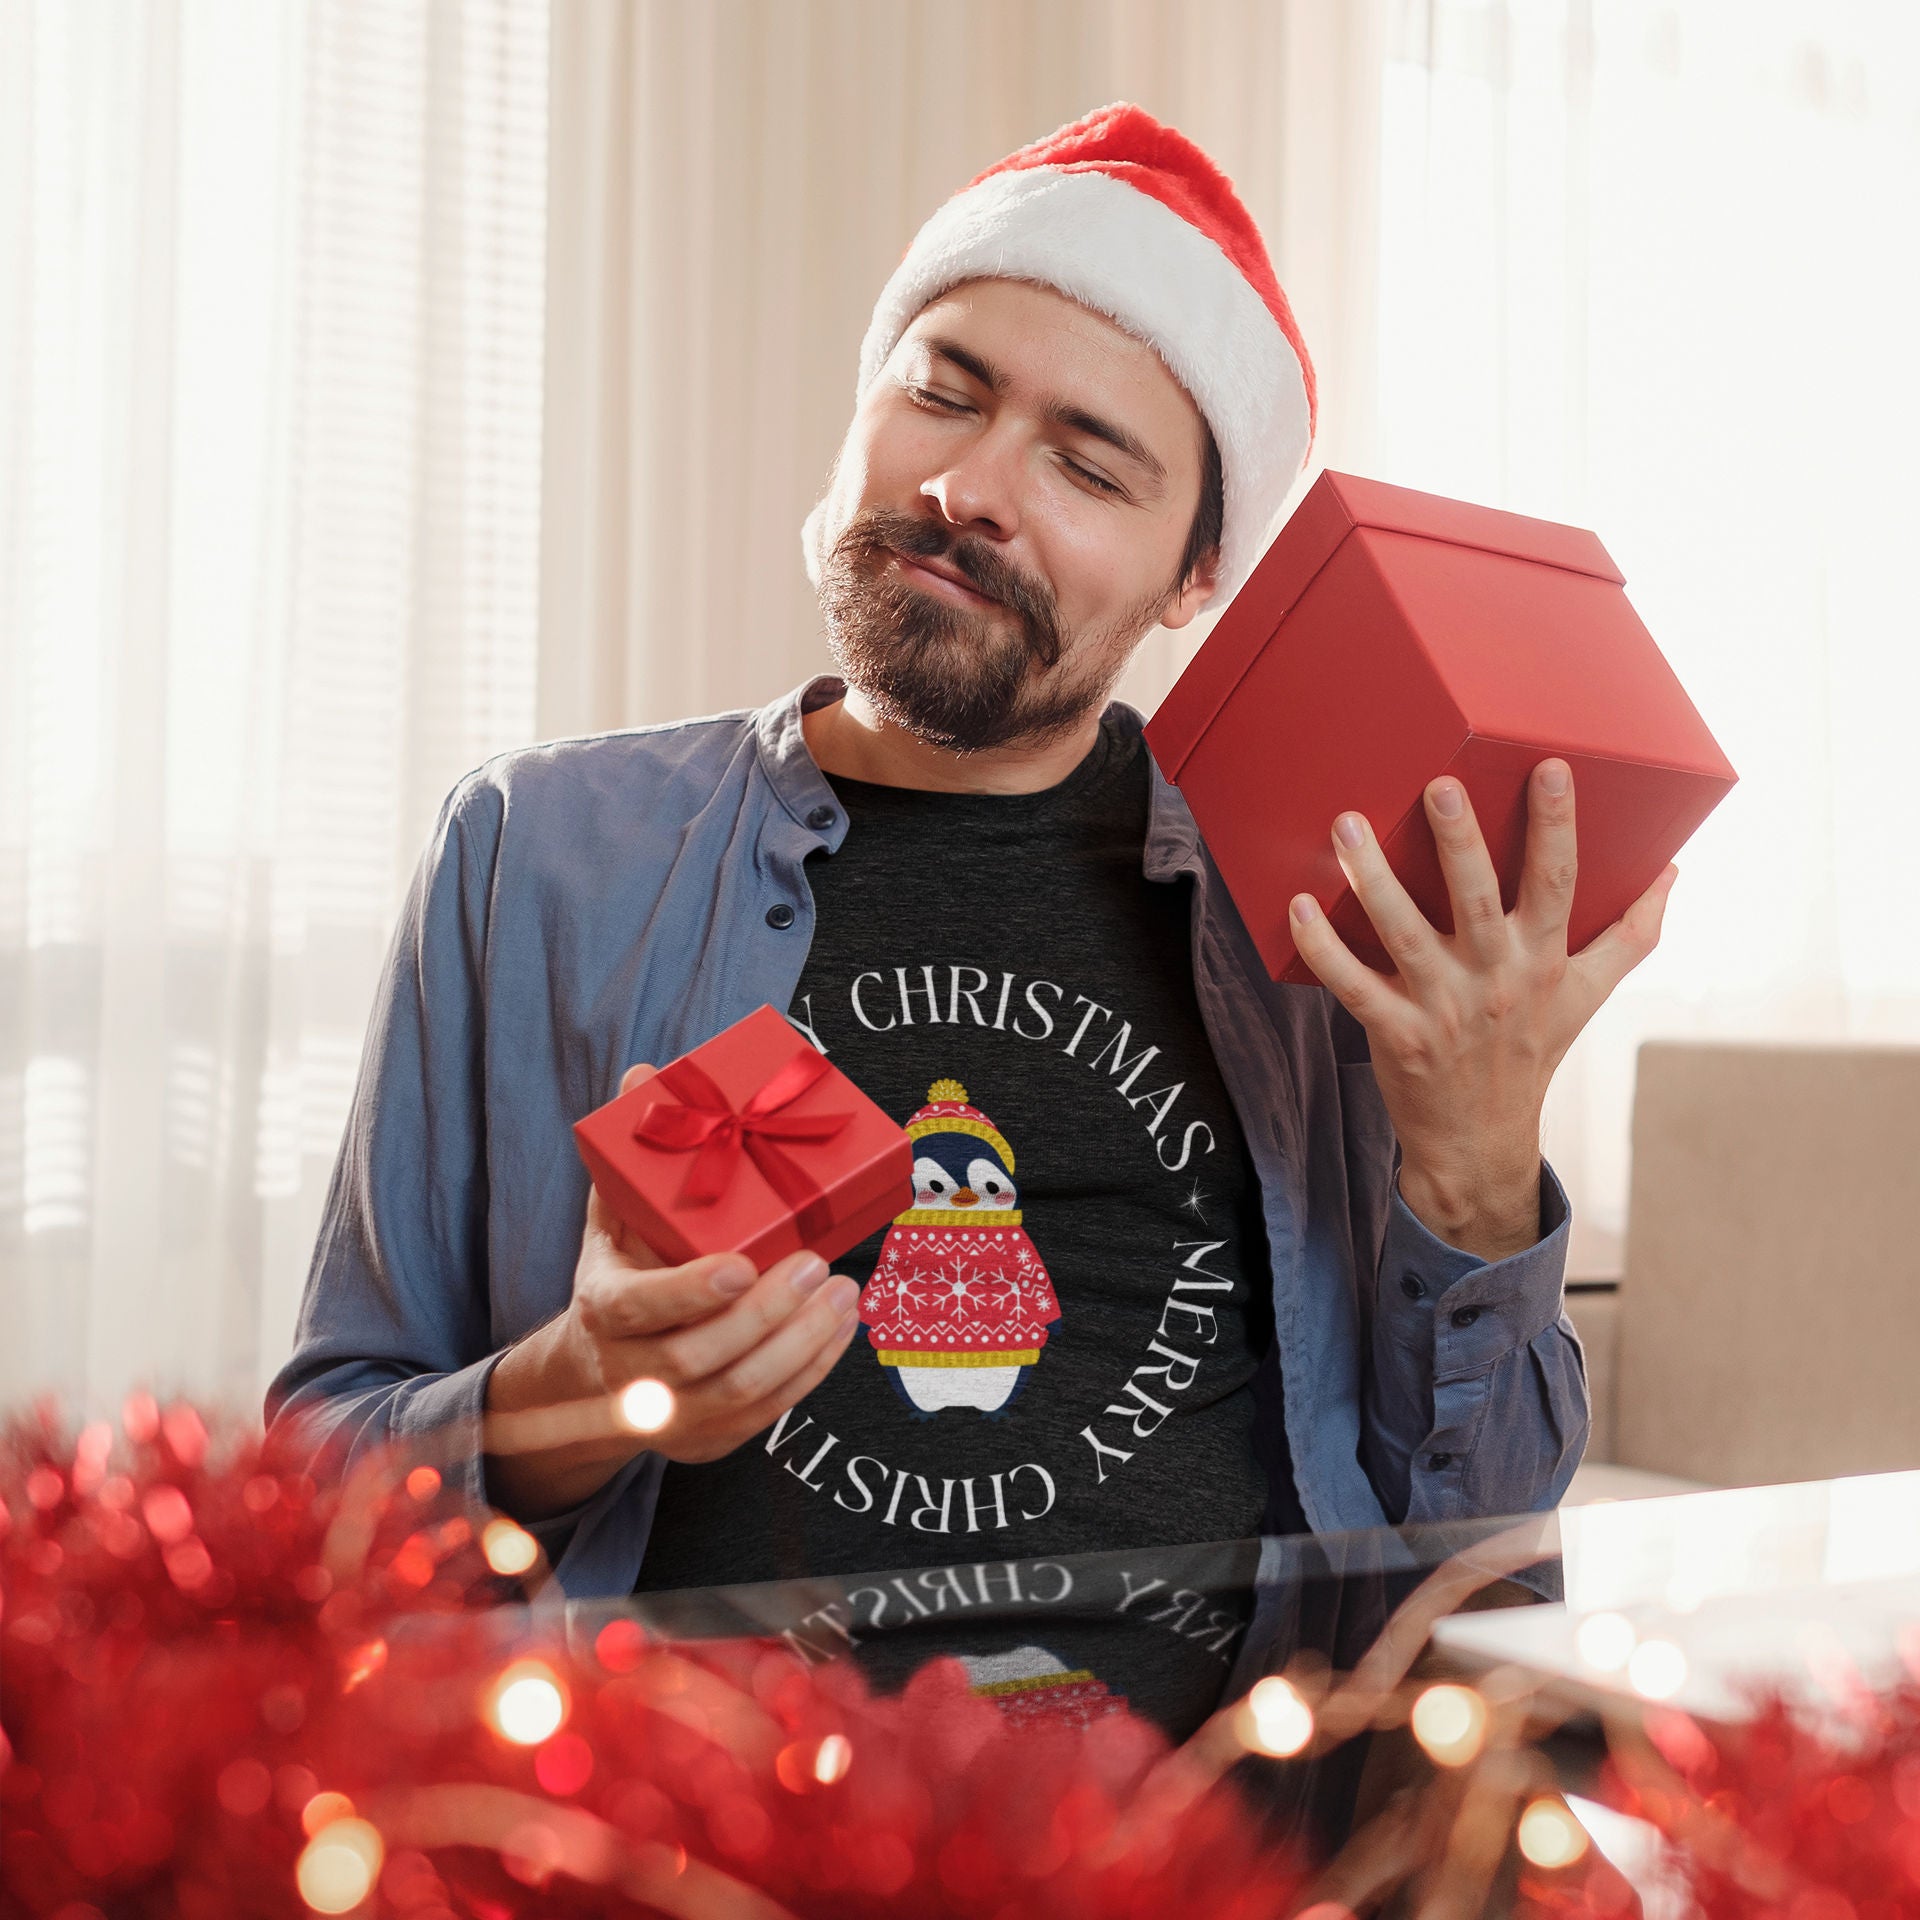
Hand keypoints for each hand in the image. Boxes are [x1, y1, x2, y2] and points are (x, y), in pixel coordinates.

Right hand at [484, 1063, 863, 1517]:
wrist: (595, 1368)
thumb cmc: (621, 1272)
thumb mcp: (614, 1214)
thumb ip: (637, 1155)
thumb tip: (646, 1074)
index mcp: (602, 1310)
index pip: (641, 1310)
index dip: (690, 1292)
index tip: (743, 1265)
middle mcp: (628, 1373)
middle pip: (698, 1358)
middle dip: (766, 1315)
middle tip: (816, 1266)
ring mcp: (668, 1416)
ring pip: (739, 1394)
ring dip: (800, 1345)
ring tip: (843, 1293)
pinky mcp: (705, 1440)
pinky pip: (764, 1415)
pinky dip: (809, 1373)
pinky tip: (839, 1330)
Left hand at [1287, 760, 1675, 1260]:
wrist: (1481, 1140)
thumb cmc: (1530, 1053)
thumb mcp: (1589, 995)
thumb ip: (1632, 933)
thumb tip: (1674, 871)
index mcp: (1543, 958)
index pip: (1557, 882)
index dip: (1556, 825)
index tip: (1550, 768)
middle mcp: (1496, 977)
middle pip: (1477, 897)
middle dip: (1459, 840)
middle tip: (1439, 783)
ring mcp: (1443, 1007)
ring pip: (1405, 932)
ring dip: (1374, 879)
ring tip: (1349, 825)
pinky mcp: (1396, 1033)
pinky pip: (1354, 985)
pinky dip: (1323, 948)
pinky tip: (1299, 905)